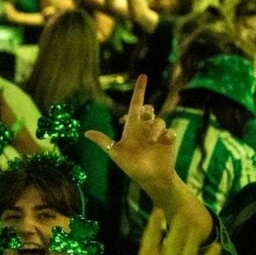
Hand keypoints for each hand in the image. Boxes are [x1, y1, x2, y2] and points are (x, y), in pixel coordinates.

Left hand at [85, 75, 178, 193]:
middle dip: (147, 110)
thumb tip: (85, 132)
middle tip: (144, 116)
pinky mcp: (169, 140)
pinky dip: (166, 134)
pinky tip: (163, 141)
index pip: (136, 104)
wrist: (148, 178)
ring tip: (151, 140)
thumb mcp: (115, 152)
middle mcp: (145, 127)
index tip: (143, 76)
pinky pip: (170, 131)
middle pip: (148, 109)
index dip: (139, 90)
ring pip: (159, 120)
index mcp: (132, 127)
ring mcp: (158, 133)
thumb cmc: (131, 165)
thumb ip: (103, 141)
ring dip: (154, 128)